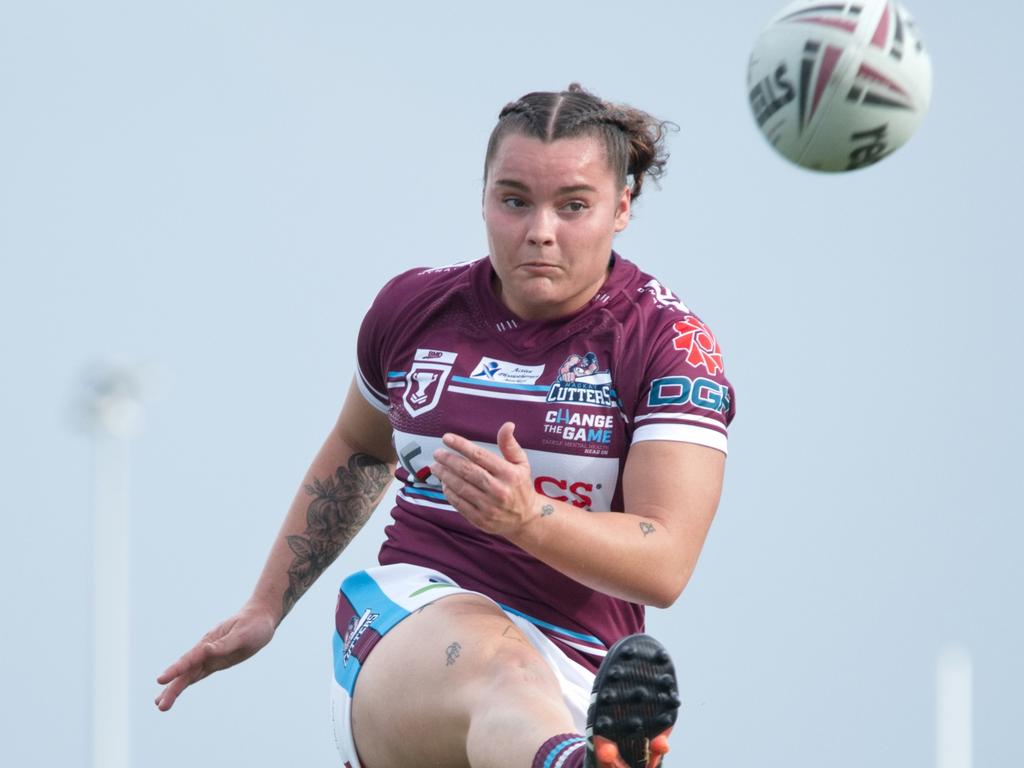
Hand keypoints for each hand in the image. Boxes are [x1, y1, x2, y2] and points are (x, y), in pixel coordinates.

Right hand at [154, 601, 276, 710]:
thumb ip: (224, 644)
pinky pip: (198, 674)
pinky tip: (176, 690)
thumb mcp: (242, 635)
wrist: (261, 617)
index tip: (160, 680)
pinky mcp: (216, 662)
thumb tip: (205, 649)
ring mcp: (210, 656)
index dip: (175, 670)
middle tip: (159, 705)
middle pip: (185, 672)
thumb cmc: (253, 624)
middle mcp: (206, 650)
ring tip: (160, 705)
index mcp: (209, 642)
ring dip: (175, 689)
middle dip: (172, 688)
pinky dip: (186, 682)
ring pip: (189, 675)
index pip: (189, 659)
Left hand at [431, 422, 539, 537]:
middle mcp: (499, 490)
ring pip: (461, 487)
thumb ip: (510, 445)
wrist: (526, 519)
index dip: (461, 445)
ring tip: (436, 467)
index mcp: (509, 474)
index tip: (446, 438)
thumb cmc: (520, 486)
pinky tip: (444, 483)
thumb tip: (507, 425)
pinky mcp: (480, 520)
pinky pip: (459, 504)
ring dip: (444, 475)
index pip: (480, 455)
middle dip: (448, 460)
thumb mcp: (521, 464)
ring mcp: (489, 507)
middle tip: (437, 453)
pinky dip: (448, 492)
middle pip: (467, 471)